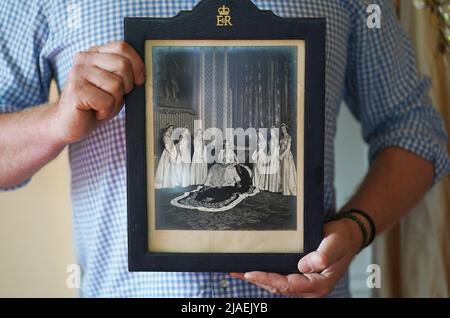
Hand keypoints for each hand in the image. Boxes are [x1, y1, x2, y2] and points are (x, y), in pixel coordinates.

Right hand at [50, 41, 144, 144]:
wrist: (70, 124)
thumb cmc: (96, 104)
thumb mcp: (115, 86)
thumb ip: (126, 74)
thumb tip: (144, 73)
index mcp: (95, 53)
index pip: (122, 47)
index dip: (137, 65)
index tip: (138, 81)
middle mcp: (84, 59)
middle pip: (122, 65)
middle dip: (126, 87)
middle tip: (113, 97)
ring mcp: (77, 73)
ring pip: (116, 85)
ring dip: (114, 102)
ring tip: (101, 105)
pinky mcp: (75, 90)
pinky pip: (106, 101)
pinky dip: (105, 111)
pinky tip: (94, 111)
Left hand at [230, 219, 361, 297]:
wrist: (348, 235)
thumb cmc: (342, 239)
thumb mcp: (336, 243)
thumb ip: (324, 254)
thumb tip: (306, 265)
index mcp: (319, 283)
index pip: (289, 285)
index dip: (268, 280)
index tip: (250, 273)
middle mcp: (310, 287)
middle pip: (279, 287)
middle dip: (257, 280)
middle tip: (236, 271)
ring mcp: (305, 283)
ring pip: (277, 285)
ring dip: (258, 279)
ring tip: (237, 271)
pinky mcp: (300, 276)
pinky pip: (280, 278)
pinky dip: (265, 275)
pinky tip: (253, 269)